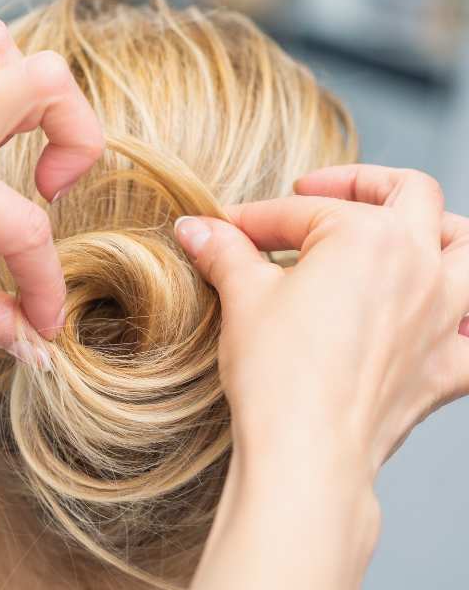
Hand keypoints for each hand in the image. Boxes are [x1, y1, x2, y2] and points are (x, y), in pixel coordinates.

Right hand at [176, 165, 468, 588]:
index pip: (302, 213)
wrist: (307, 454)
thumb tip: (195, 228)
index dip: (255, 219)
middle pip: (410, 194)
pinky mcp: (447, 366)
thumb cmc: (278, 375)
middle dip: (362, 183)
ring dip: (440, 231)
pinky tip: (441, 322)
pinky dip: (464, 322)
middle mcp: (419, 266)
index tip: (226, 231)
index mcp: (367, 237)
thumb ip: (224, 252)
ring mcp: (443, 316)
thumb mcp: (242, 299)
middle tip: (319, 193)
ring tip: (405, 232)